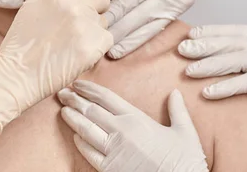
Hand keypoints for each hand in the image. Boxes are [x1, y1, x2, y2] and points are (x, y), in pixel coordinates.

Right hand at [0, 0, 132, 133]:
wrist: (17, 73)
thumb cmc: (22, 38)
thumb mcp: (31, 1)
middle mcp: (79, 6)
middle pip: (103, 1)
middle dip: (93, 10)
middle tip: (70, 26)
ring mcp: (88, 27)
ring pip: (104, 23)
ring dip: (93, 30)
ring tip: (68, 41)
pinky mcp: (94, 47)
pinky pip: (107, 41)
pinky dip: (96, 47)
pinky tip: (76, 53)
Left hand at [58, 80, 207, 171]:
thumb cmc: (184, 161)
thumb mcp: (184, 131)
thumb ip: (177, 110)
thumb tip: (174, 93)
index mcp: (136, 118)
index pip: (105, 97)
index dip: (89, 88)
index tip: (77, 83)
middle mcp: (121, 131)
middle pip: (91, 110)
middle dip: (74, 100)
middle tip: (62, 93)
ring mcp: (114, 152)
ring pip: (86, 130)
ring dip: (72, 118)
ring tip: (63, 110)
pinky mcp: (110, 171)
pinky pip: (90, 154)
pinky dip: (80, 143)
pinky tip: (75, 136)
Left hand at [179, 24, 246, 98]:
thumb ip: (240, 53)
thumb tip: (211, 52)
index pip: (233, 31)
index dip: (210, 31)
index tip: (190, 34)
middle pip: (231, 43)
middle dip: (204, 45)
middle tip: (182, 49)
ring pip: (234, 61)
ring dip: (209, 65)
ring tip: (188, 72)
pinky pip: (243, 84)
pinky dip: (224, 87)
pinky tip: (207, 92)